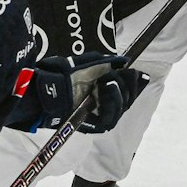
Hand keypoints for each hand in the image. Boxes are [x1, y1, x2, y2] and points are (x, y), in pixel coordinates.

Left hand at [28, 52, 149, 133]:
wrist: (51, 87)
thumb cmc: (67, 75)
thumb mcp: (90, 62)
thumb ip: (109, 62)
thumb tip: (125, 61)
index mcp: (105, 90)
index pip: (130, 90)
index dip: (134, 82)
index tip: (133, 72)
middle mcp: (105, 104)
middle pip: (129, 98)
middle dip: (126, 85)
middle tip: (112, 76)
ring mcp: (100, 115)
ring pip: (122, 107)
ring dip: (118, 92)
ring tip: (106, 82)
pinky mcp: (95, 125)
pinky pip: (111, 118)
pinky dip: (112, 103)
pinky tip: (105, 90)